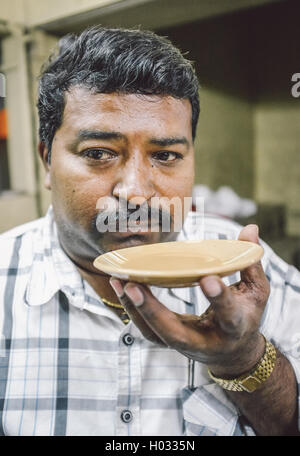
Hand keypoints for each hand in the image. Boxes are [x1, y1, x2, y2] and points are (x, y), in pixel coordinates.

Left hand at [110, 224, 269, 375]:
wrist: (234, 353)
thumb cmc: (245, 316)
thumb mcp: (257, 292)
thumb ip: (251, 261)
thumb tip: (250, 228)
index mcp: (235, 327)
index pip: (228, 314)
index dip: (219, 298)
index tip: (208, 278)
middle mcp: (206, 341)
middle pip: (175, 334)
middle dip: (153, 311)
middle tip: (133, 285)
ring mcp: (184, 344)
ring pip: (154, 334)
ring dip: (135, 309)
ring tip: (120, 281)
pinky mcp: (169, 341)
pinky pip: (147, 330)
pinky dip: (132, 310)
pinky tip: (121, 286)